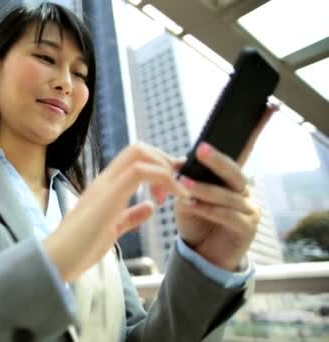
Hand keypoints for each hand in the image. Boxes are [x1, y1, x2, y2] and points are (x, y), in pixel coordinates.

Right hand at [43, 143, 189, 281]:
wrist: (57, 259)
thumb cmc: (79, 249)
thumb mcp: (112, 230)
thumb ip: (130, 216)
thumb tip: (150, 207)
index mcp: (105, 188)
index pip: (133, 159)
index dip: (159, 165)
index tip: (174, 185)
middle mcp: (105, 181)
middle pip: (138, 149)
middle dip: (165, 161)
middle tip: (179, 186)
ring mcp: (105, 185)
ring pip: (140, 154)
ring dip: (167, 169)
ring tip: (179, 194)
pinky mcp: (108, 196)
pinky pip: (140, 172)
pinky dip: (164, 179)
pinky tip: (173, 198)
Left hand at [174, 105, 277, 270]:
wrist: (203, 255)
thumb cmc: (197, 221)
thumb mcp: (189, 195)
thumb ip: (188, 178)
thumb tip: (179, 160)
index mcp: (233, 179)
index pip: (244, 151)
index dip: (254, 131)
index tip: (264, 109)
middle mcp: (245, 191)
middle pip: (235, 171)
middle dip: (217, 160)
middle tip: (201, 149)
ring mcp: (249, 210)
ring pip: (228, 195)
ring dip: (205, 190)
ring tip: (185, 185)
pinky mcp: (246, 229)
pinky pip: (227, 216)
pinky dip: (207, 210)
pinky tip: (191, 206)